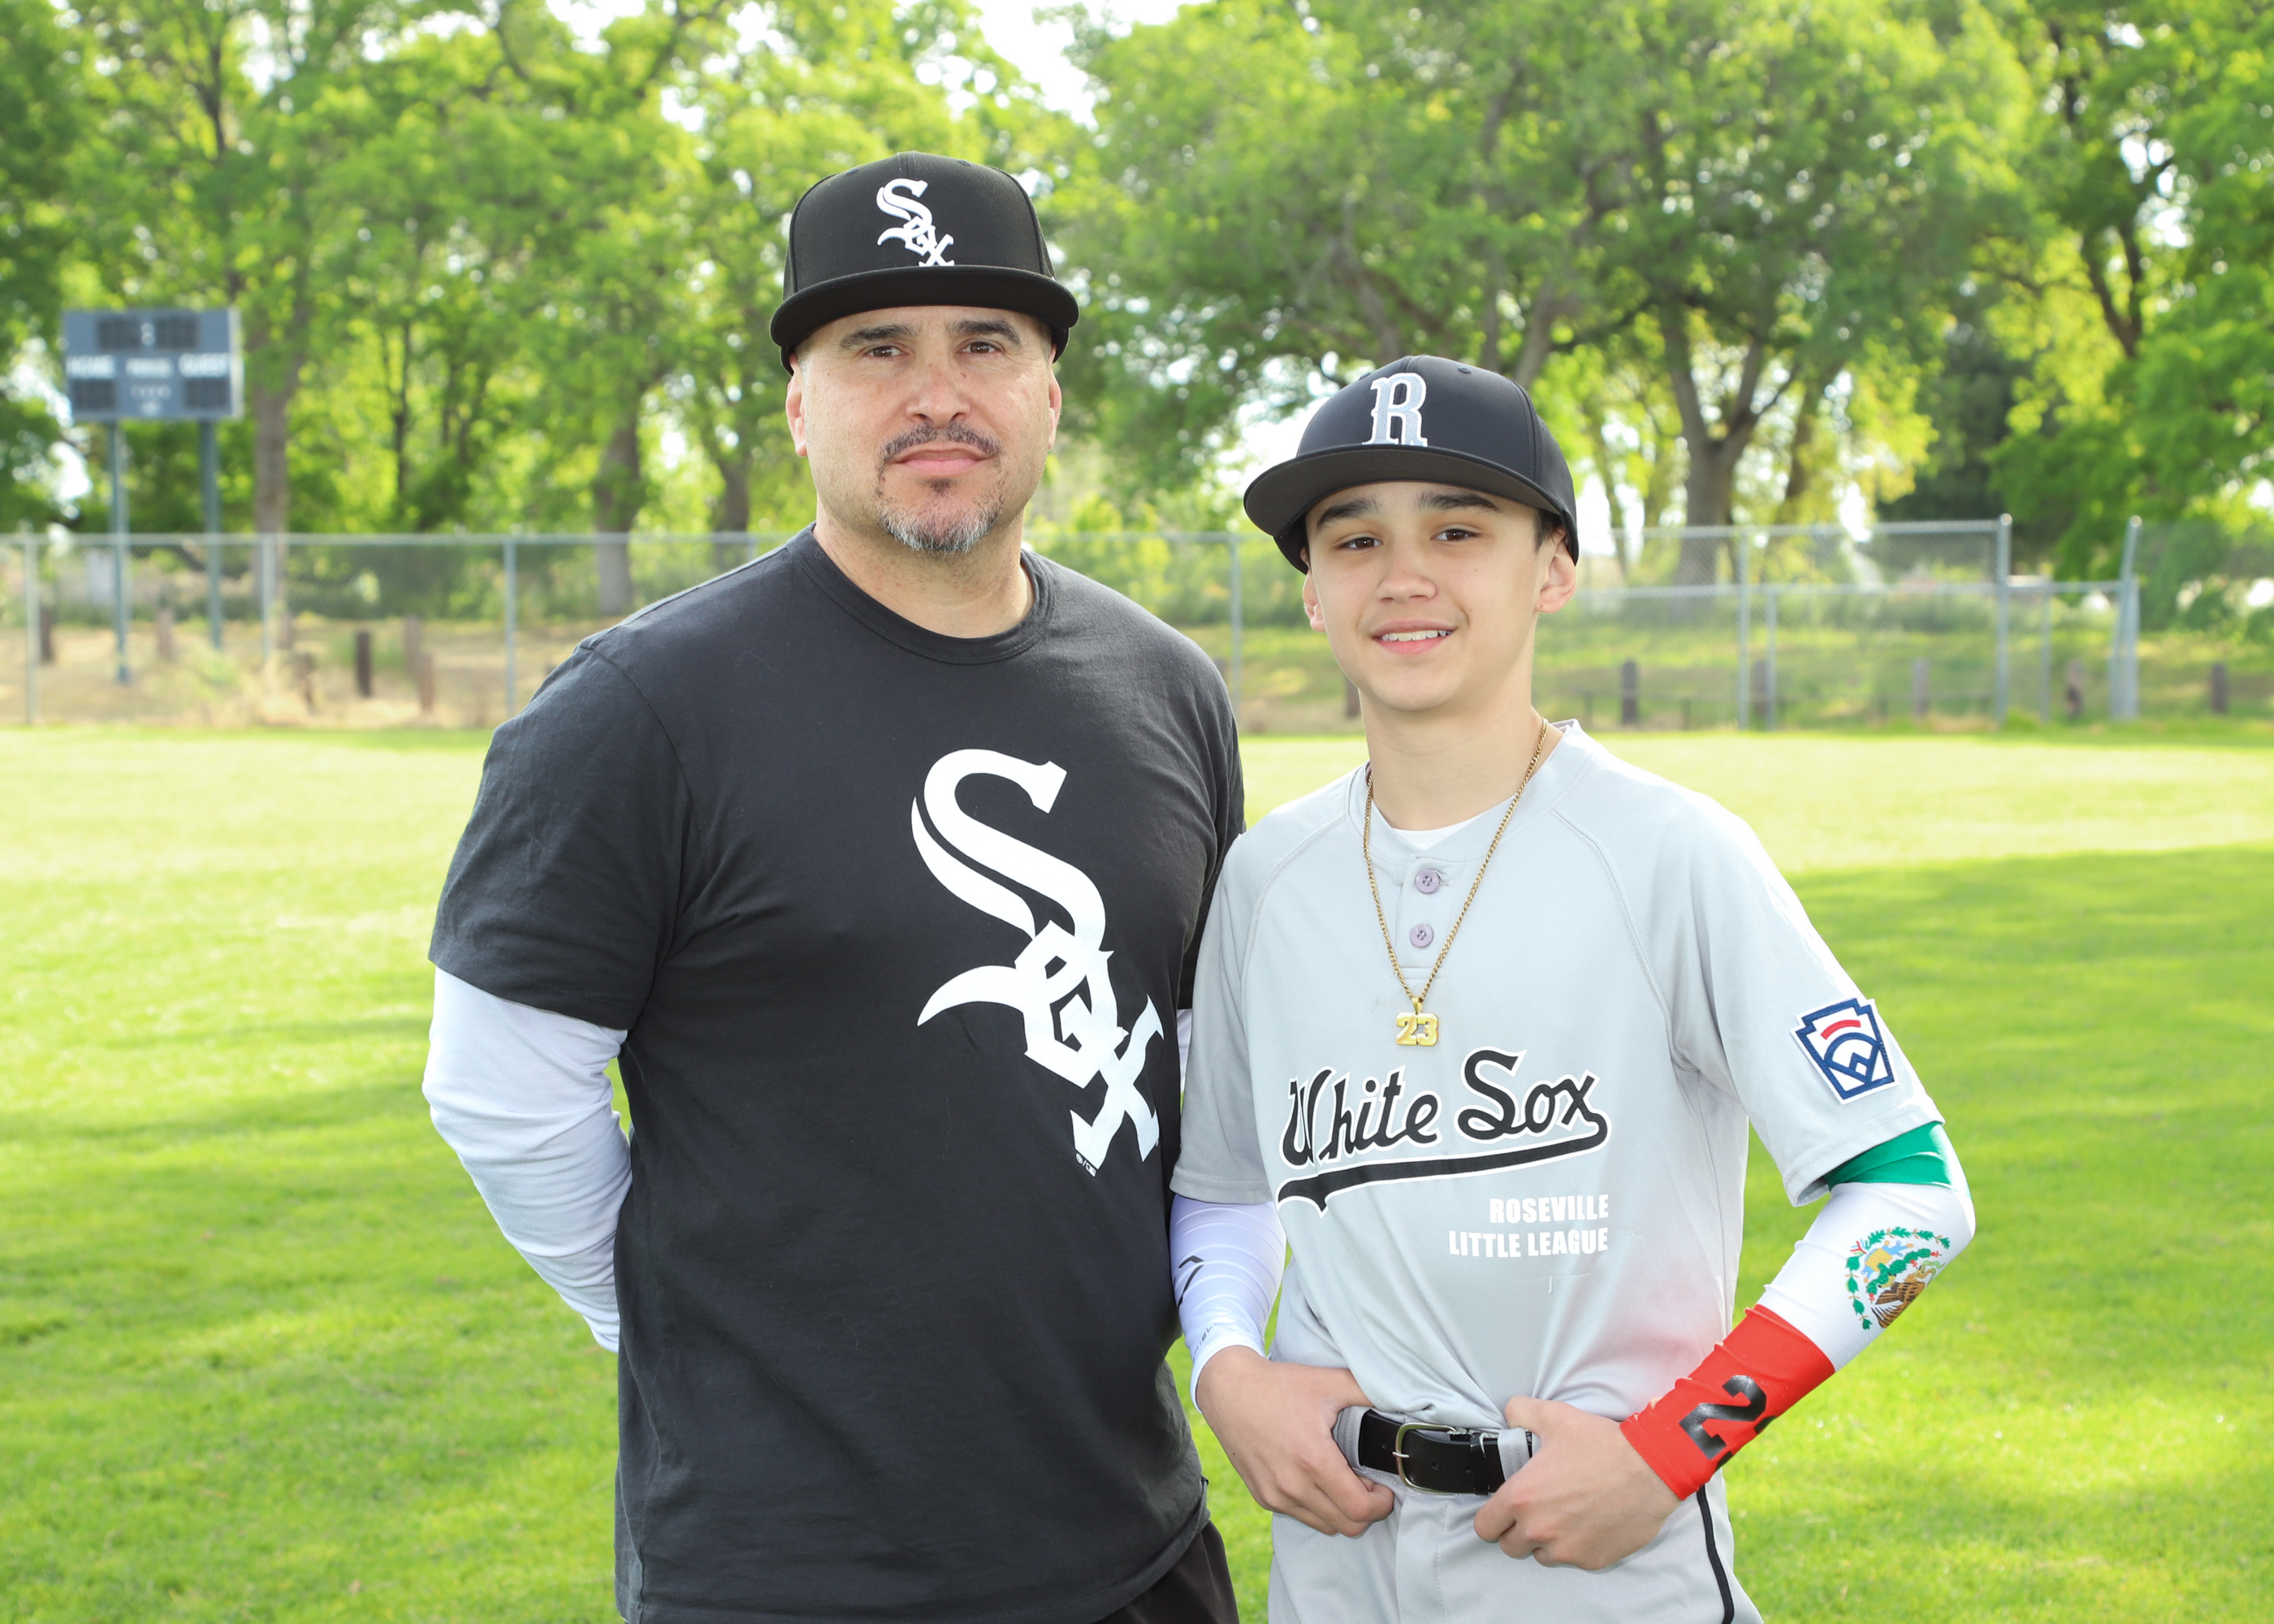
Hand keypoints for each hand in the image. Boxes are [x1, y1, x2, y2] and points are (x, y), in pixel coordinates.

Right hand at [1194, 1348, 1395, 1536]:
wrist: (1229, 1390)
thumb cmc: (1279, 1385)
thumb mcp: (1328, 1382)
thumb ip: (1368, 1390)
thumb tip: (1402, 1394)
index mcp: (1313, 1461)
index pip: (1360, 1510)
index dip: (1381, 1504)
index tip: (1384, 1488)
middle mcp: (1293, 1485)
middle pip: (1346, 1526)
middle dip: (1366, 1510)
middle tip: (1368, 1486)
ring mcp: (1275, 1495)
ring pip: (1324, 1526)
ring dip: (1341, 1511)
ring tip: (1343, 1482)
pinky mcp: (1263, 1496)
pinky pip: (1301, 1516)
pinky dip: (1317, 1507)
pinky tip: (1318, 1480)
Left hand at [1473, 1395, 1680, 1569]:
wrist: (1650, 1469)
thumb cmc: (1603, 1445)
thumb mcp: (1555, 1417)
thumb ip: (1522, 1413)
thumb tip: (1510, 1415)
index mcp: (1522, 1498)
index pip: (1484, 1527)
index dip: (1491, 1518)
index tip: (1501, 1512)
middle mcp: (1539, 1530)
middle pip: (1509, 1546)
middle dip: (1516, 1531)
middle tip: (1534, 1512)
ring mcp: (1566, 1550)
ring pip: (1540, 1556)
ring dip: (1544, 1542)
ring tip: (1561, 1517)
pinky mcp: (1591, 1560)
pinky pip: (1571, 1561)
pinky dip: (1574, 1548)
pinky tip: (1586, 1525)